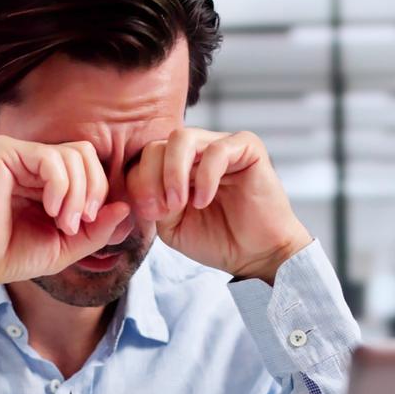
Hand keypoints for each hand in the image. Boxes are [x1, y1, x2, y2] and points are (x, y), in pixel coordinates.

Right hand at [0, 136, 131, 301]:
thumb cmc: (11, 255)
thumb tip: (125, 208)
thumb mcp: (67, 246)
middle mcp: (30, 160)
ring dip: (77, 194)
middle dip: (93, 190)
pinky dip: (61, 187)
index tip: (88, 224)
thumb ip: (97, 229)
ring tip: (63, 223)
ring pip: (74, 155)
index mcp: (44, 177)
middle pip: (86, 154)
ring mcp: (16, 152)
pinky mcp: (4, 151)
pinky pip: (52, 158)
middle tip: (79, 223)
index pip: (88, 165)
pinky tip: (50, 210)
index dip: (98, 192)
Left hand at [128, 128, 311, 282]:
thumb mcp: (171, 226)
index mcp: (177, 166)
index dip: (139, 183)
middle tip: (164, 209)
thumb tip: (140, 183)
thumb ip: (153, 202)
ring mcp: (221, 145)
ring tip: (179, 204)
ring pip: (181, 138)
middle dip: (151, 178)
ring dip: (173, 173)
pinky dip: (205, 177)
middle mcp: (197, 151)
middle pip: (157, 144)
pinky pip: (216, 150)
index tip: (150, 214)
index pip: (145, 158)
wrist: (256, 255)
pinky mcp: (247, 148)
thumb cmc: (217, 240)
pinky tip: (204, 200)